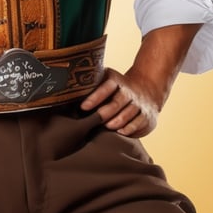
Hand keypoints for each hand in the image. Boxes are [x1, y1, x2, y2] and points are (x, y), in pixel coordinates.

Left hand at [80, 23, 202, 137]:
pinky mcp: (147, 116)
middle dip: (105, 112)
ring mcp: (139, 104)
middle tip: (95, 120)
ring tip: (107, 127)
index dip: (95, 97)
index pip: (106, 87)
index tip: (83, 107)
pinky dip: (130, 128)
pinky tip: (121, 132)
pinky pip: (139, 123)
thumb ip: (91, 85)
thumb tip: (65, 92)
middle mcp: (129, 91)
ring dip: (117, 121)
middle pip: (117, 103)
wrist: (146, 89)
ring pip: (129, 113)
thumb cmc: (115, 89)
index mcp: (116, 81)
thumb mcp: (106, 81)